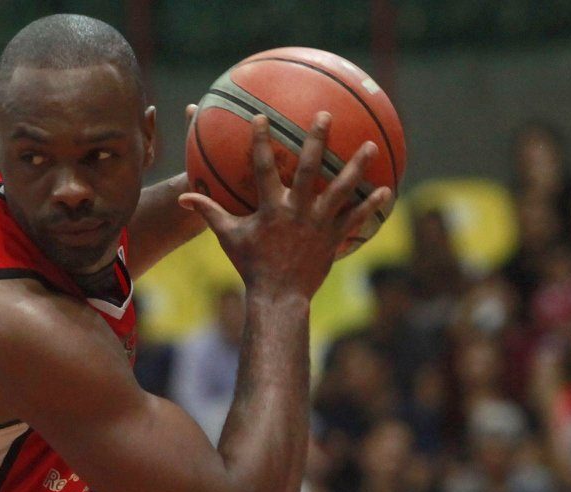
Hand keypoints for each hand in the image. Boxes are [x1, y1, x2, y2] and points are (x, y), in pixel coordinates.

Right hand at [178, 112, 391, 300]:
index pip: (262, 168)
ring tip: (371, 146)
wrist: (278, 297)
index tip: (262, 117)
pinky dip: (370, 205)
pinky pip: (355, 219)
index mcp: (270, 208)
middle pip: (308, 169)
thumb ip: (209, 212)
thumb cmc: (251, 265)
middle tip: (326, 115)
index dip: (261, 141)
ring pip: (340, 190)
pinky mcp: (333, 239)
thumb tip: (185, 197)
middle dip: (317, 140)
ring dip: (356, 167)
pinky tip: (386, 189)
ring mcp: (318, 225)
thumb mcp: (228, 237)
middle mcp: (296, 211)